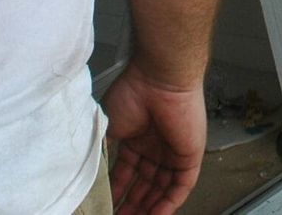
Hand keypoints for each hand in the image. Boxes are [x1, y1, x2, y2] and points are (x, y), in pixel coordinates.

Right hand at [103, 64, 207, 214]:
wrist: (158, 79)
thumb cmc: (133, 92)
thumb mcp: (108, 124)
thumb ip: (103, 147)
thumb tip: (91, 168)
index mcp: (137, 137)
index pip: (128, 172)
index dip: (118, 190)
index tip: (107, 204)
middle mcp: (156, 146)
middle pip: (145, 184)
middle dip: (133, 204)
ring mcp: (173, 151)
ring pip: (162, 188)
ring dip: (149, 207)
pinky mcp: (190, 155)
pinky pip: (181, 186)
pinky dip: (169, 203)